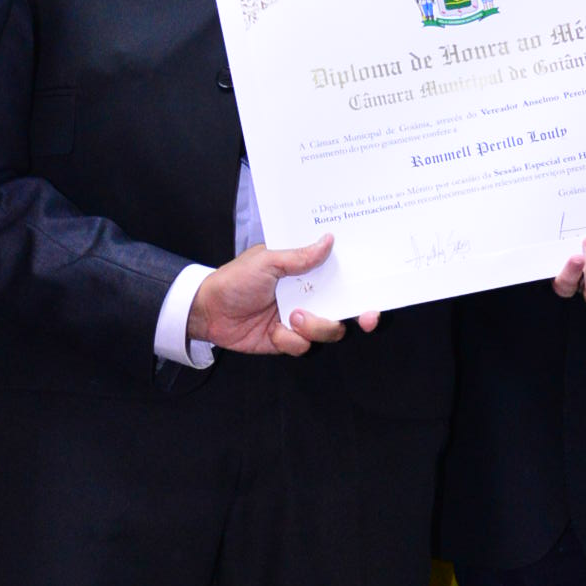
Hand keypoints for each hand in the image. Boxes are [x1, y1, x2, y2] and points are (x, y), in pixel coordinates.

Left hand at [186, 235, 380, 354]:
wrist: (207, 312)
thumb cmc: (235, 279)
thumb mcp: (267, 261)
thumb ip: (300, 257)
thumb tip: (329, 240)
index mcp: (305, 271)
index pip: (341, 274)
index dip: (361, 281)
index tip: (377, 286)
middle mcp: (308, 295)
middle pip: (345, 306)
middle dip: (360, 313)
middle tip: (367, 316)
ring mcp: (299, 319)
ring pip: (329, 329)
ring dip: (316, 326)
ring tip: (294, 317)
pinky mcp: (287, 340)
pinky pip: (303, 346)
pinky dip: (290, 340)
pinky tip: (275, 331)